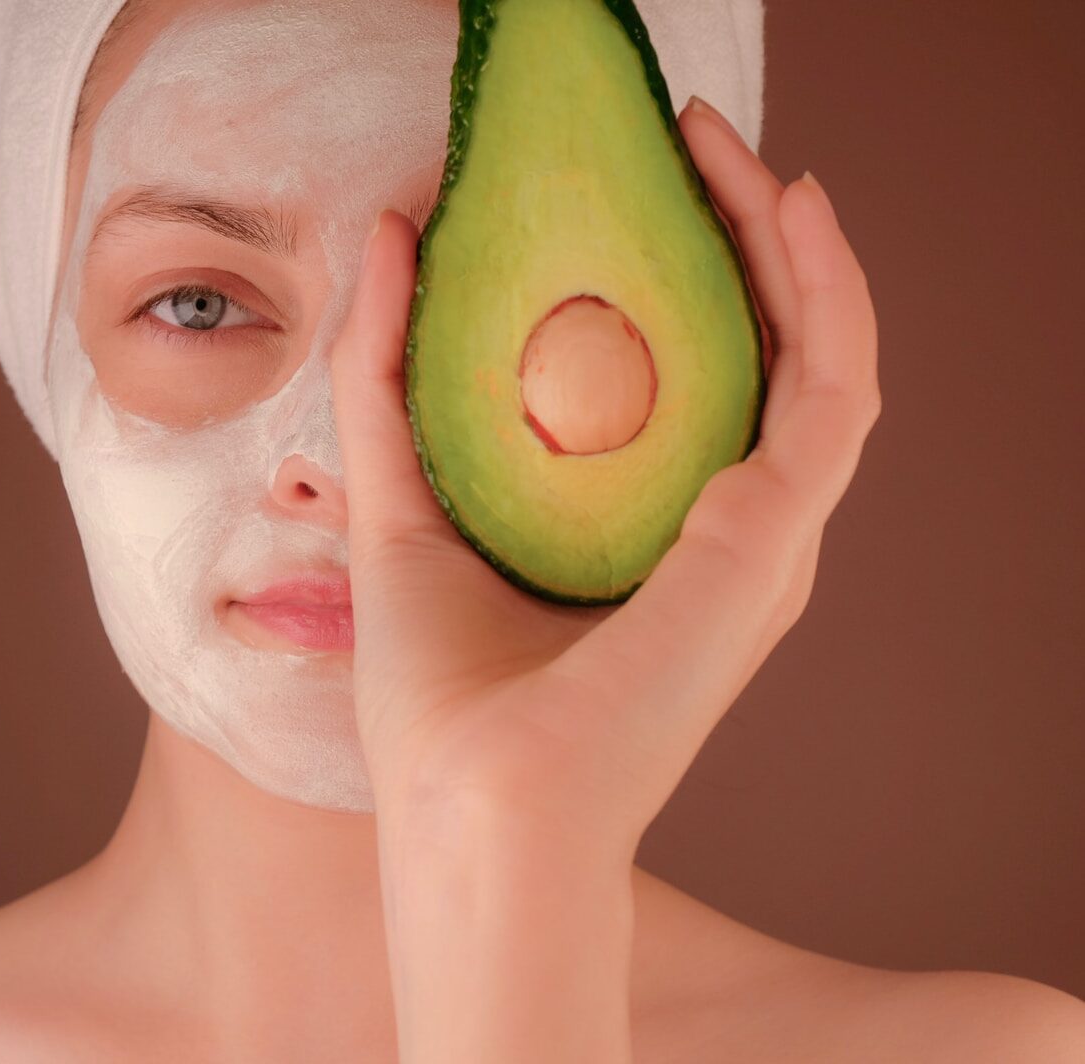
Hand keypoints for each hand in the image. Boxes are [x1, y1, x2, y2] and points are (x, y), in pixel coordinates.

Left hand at [330, 95, 879, 848]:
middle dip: (734, 234)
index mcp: (654, 538)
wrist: (474, 816)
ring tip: (727, 149)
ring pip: (817, 353)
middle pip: (760, 353)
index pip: (693, 377)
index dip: (677, 270)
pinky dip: (826, 290)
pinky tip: (788, 208)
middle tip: (686, 140)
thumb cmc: (442, 700)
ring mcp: (764, 540)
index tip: (627, 182)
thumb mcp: (399, 504)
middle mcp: (727, 536)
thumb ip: (387, 375)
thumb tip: (387, 231)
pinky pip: (833, 388)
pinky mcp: (774, 542)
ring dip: (786, 240)